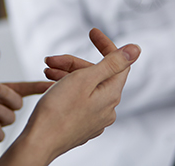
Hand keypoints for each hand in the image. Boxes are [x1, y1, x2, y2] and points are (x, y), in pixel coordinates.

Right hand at [0, 29, 140, 165]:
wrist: (38, 142)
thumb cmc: (57, 111)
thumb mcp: (85, 79)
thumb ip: (112, 63)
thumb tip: (136, 49)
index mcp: (111, 95)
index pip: (118, 62)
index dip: (105, 45)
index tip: (91, 32)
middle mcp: (107, 109)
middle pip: (97, 74)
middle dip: (74, 62)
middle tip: (50, 59)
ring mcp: (94, 118)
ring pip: (85, 86)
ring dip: (66, 74)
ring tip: (46, 70)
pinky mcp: (82, 125)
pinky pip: (78, 99)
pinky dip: (65, 88)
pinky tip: (51, 85)